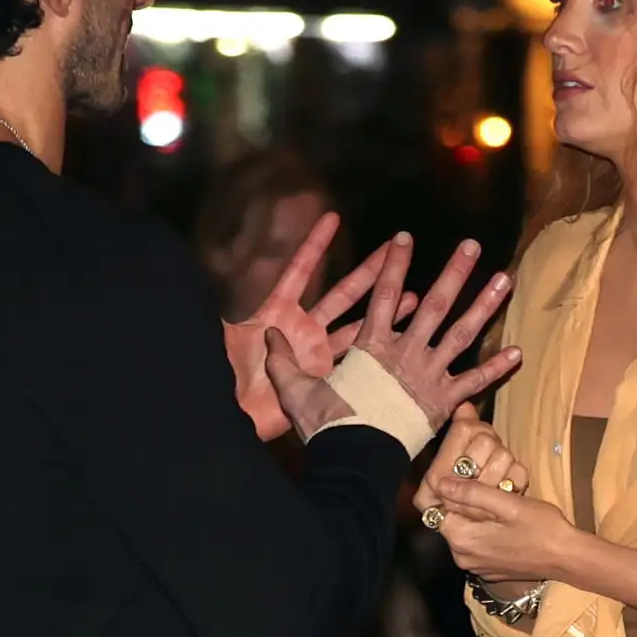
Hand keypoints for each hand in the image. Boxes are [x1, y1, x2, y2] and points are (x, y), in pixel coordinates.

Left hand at [223, 215, 413, 441]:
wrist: (234, 418)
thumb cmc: (223, 377)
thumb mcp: (224, 337)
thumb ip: (231, 307)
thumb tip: (229, 273)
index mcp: (277, 311)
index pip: (300, 270)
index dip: (316, 245)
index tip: (334, 217)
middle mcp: (302, 328)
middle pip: (341, 292)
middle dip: (367, 271)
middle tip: (394, 249)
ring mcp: (317, 352)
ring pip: (356, 324)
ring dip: (383, 309)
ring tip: (413, 292)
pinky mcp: (327, 376)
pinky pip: (356, 359)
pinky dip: (377, 347)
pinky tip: (402, 337)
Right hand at [260, 233, 518, 443]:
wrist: (354, 460)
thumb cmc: (327, 427)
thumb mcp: (297, 392)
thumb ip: (284, 362)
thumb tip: (266, 335)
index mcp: (372, 346)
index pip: (383, 294)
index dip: (393, 265)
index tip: (404, 238)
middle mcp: (406, 352)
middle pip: (434, 304)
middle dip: (454, 273)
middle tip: (472, 246)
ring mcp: (428, 375)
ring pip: (462, 334)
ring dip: (484, 305)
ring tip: (505, 280)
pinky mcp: (443, 402)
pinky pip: (474, 382)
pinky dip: (496, 368)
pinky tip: (518, 351)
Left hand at [427, 436, 578, 591]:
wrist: (568, 558)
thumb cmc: (542, 527)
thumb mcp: (507, 503)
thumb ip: (472, 493)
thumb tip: (442, 484)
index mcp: (463, 540)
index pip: (440, 511)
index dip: (452, 492)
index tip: (471, 480)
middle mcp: (463, 558)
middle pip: (453, 522)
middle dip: (466, 504)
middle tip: (490, 489)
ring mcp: (476, 567)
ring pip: (466, 533)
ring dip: (477, 517)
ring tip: (499, 504)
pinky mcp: (489, 570)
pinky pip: (478, 545)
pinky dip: (486, 532)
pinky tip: (504, 524)